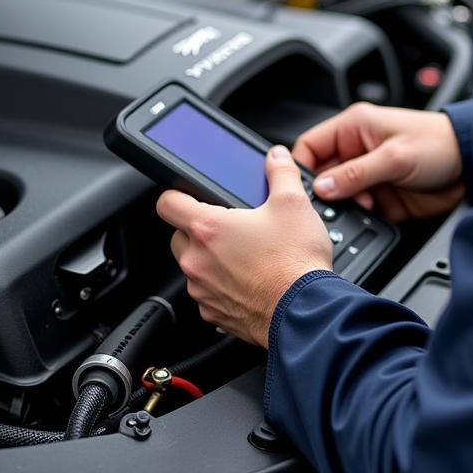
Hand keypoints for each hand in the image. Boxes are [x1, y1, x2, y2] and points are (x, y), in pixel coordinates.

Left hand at [156, 145, 332, 347]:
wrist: (305, 313)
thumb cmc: (295, 263)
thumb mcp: (293, 204)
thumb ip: (281, 173)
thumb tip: (276, 157)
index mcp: (208, 228)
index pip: (167, 203)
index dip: (177, 194)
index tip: (189, 196)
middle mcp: (197, 260)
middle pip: (178, 235)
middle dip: (198, 229)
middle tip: (229, 227)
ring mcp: (202, 290)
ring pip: (193, 267)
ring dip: (210, 259)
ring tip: (244, 255)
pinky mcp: (213, 315)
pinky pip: (207, 294)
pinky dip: (221, 287)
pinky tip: (249, 281)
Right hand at [292, 102, 464, 221]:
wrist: (472, 166)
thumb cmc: (439, 144)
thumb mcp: (394, 157)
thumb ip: (356, 173)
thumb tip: (323, 187)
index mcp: (354, 128)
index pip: (311, 146)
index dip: (301, 167)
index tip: (299, 188)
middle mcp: (357, 150)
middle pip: (323, 175)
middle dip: (325, 192)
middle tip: (331, 205)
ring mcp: (368, 175)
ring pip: (339, 196)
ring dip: (345, 205)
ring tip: (359, 208)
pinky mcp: (381, 196)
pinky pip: (359, 210)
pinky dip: (361, 216)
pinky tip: (371, 215)